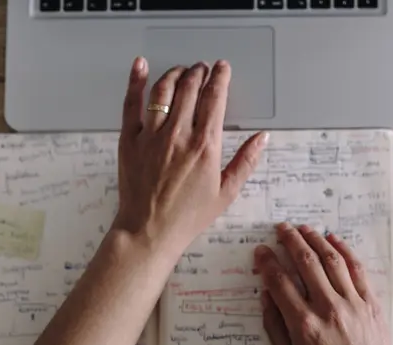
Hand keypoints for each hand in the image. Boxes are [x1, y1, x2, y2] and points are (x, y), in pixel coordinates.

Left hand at [113, 57, 267, 255]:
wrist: (149, 231)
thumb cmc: (187, 216)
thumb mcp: (226, 193)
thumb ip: (246, 161)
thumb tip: (262, 138)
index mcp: (205, 146)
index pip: (215, 99)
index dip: (220, 78)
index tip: (222, 69)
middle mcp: (178, 135)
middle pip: (190, 88)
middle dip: (199, 72)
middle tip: (202, 68)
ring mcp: (151, 135)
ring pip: (163, 90)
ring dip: (175, 74)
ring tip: (182, 71)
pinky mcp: (130, 140)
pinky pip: (131, 103)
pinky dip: (135, 81)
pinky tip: (140, 65)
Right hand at [254, 223, 392, 344]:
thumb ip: (274, 326)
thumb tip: (266, 296)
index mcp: (303, 325)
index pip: (279, 282)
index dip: (267, 262)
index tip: (260, 251)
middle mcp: (328, 309)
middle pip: (306, 263)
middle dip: (290, 240)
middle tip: (281, 228)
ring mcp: (353, 304)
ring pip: (332, 260)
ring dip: (316, 240)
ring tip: (304, 228)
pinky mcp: (372, 304)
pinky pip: (357, 270)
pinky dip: (345, 251)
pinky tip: (334, 240)